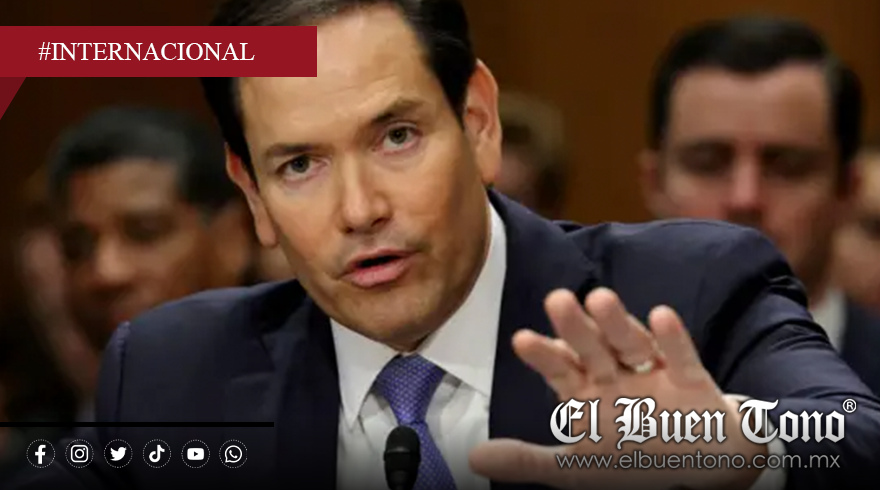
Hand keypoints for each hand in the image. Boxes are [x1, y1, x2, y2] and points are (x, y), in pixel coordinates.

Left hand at [470, 288, 765, 489]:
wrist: (706, 462)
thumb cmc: (636, 458)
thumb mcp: (578, 467)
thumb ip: (528, 460)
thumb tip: (472, 457)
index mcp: (588, 393)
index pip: (560, 370)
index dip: (544, 355)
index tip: (521, 339)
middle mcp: (616, 377)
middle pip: (593, 349)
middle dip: (576, 328)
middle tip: (557, 300)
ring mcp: (653, 376)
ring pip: (632, 346)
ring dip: (618, 324)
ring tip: (600, 299)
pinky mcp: (691, 382)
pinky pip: (682, 359)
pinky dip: (673, 340)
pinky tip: (660, 316)